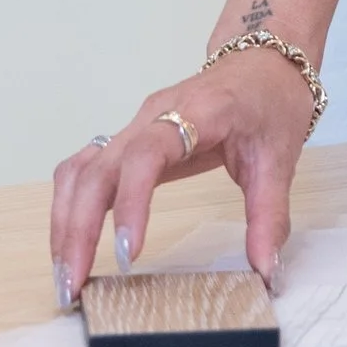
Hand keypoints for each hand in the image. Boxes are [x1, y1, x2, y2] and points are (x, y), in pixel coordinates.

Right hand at [50, 51, 317, 297]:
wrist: (260, 62)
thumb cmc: (270, 103)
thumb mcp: (281, 159)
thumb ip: (270, 216)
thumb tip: (266, 272)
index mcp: (194, 113)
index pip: (146, 155)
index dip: (132, 202)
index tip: (128, 253)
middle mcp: (152, 117)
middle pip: (97, 169)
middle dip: (78, 229)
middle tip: (73, 285)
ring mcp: (134, 127)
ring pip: (80, 171)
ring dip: (65, 223)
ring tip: (65, 275)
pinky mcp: (127, 141)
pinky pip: (85, 171)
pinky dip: (71, 208)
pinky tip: (70, 245)